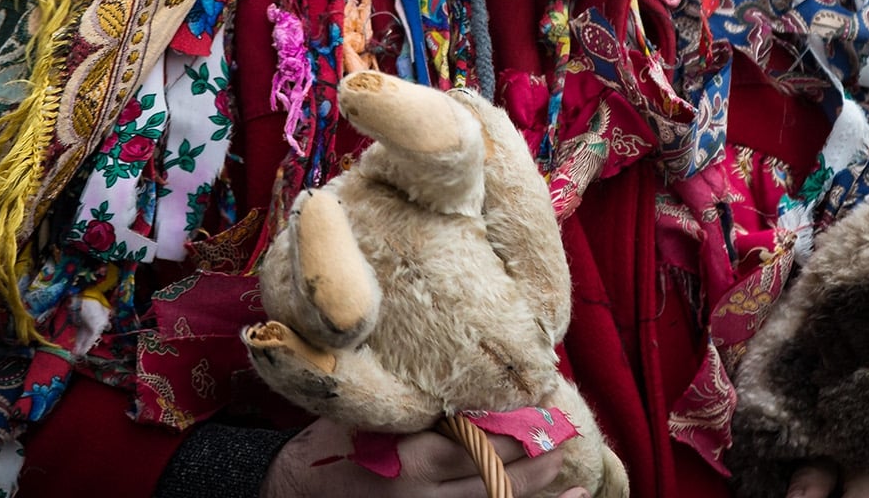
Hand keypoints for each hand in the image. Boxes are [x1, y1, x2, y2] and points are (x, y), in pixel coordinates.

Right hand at [262, 415, 583, 497]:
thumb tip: (473, 382)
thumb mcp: (366, 413)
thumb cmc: (326, 445)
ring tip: (580, 484)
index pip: (485, 439)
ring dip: (541, 495)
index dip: (522, 421)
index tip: (549, 400)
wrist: (287, 495)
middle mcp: (424, 496)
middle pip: (499, 476)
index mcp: (412, 457)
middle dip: (540, 456)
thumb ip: (416, 404)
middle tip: (569, 432)